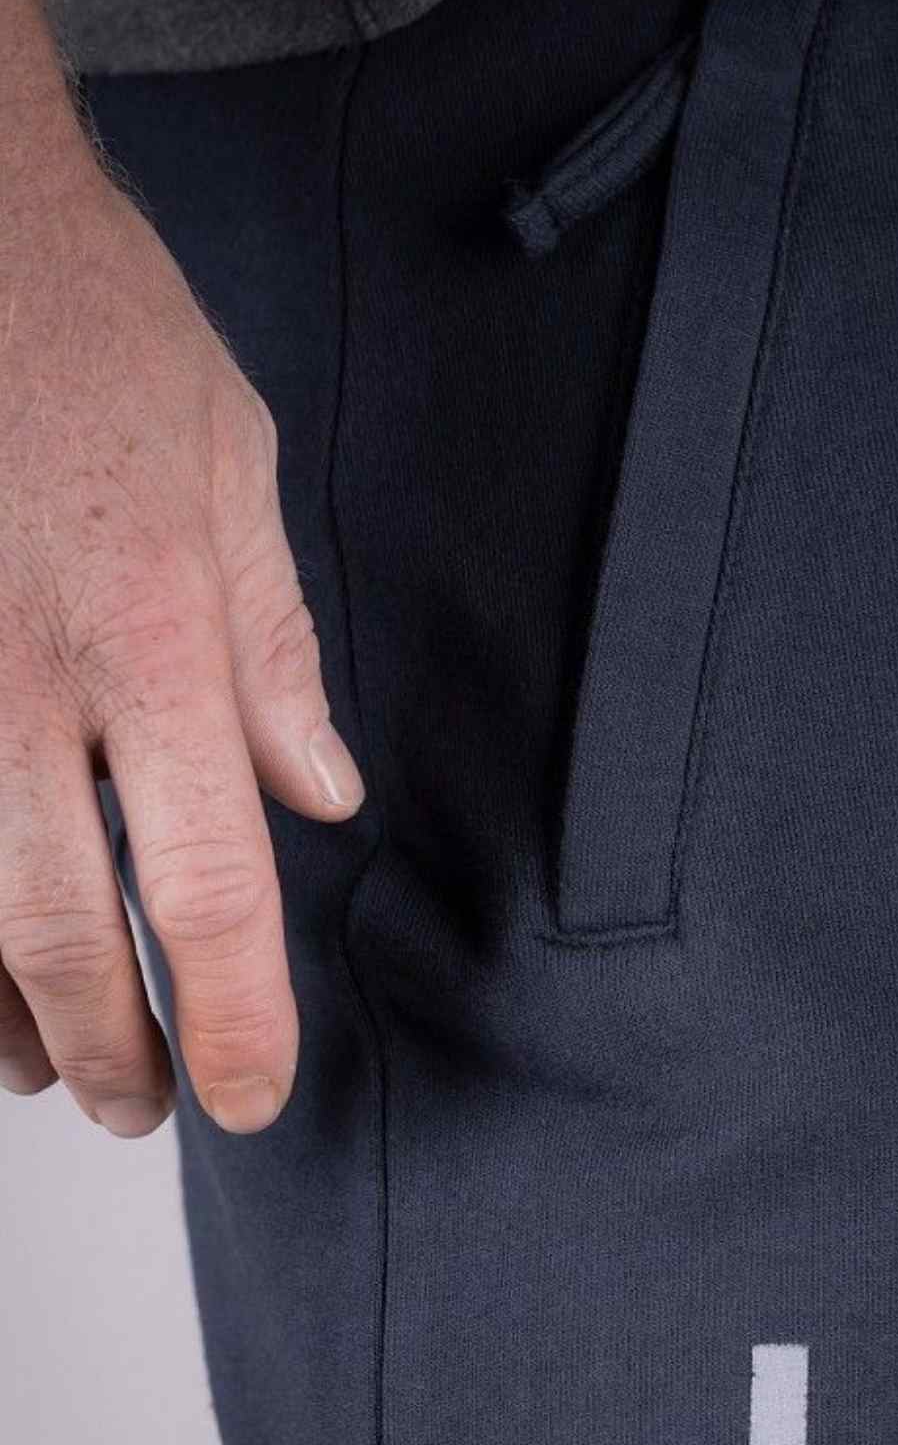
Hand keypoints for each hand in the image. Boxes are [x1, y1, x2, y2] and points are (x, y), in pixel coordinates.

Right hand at [0, 159, 364, 1135]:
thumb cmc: (97, 337)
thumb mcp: (234, 476)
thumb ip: (274, 653)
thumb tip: (320, 797)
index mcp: (153, 643)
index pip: (209, 885)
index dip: (232, 1014)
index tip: (250, 1092)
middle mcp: (22, 685)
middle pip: (64, 933)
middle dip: (116, 1047)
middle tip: (154, 1107)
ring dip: (4, 1016)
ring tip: (55, 1071)